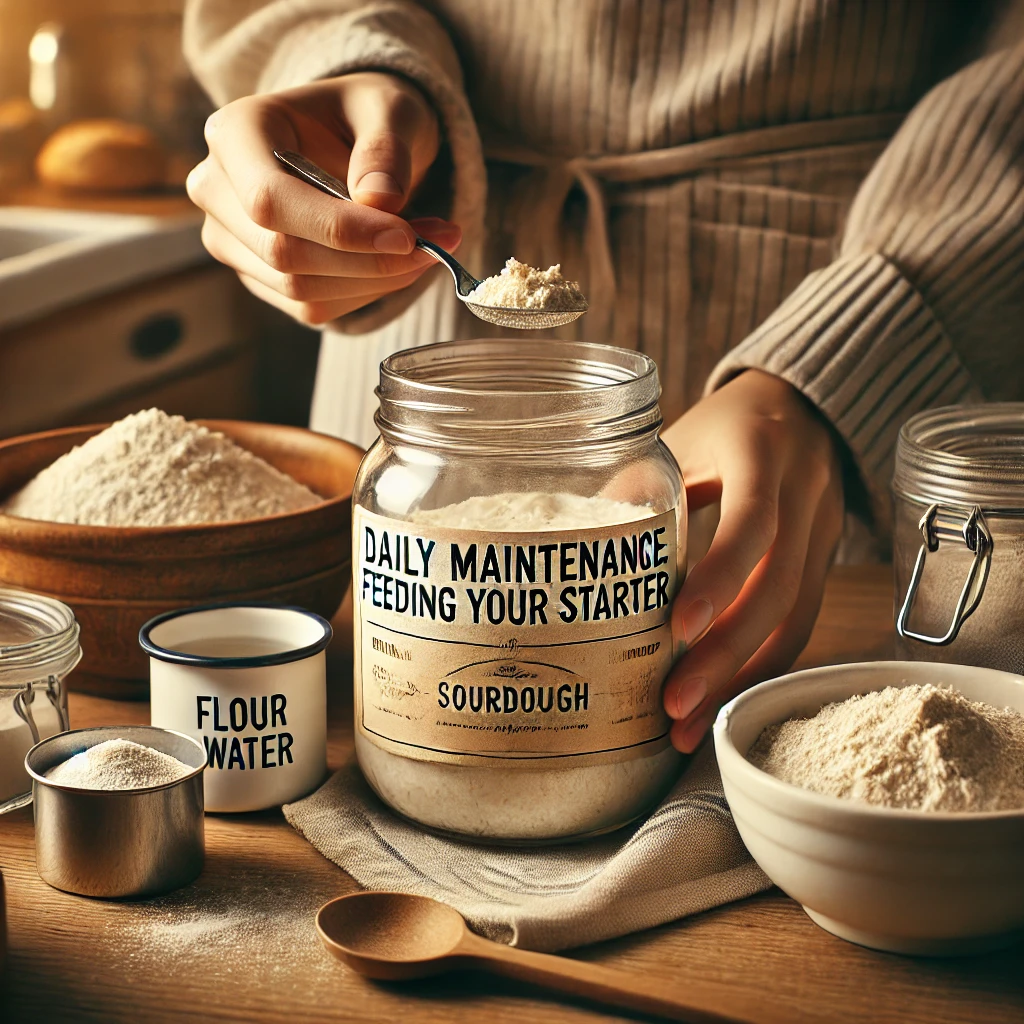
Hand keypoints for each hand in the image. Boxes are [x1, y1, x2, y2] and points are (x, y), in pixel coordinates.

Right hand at [186, 72, 460, 325]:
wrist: (354, 140)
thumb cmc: (366, 116)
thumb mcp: (388, 109)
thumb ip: (386, 148)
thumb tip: (379, 202)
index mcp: (234, 133)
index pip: (270, 199)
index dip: (339, 229)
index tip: (406, 237)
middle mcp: (217, 190)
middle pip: (284, 254)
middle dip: (368, 262)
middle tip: (437, 244)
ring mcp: (231, 241)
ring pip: (301, 290)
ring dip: (375, 281)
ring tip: (428, 248)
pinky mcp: (260, 278)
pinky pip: (313, 307)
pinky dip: (366, 293)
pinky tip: (396, 264)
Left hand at [661, 370, 844, 751]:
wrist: (800, 408)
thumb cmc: (725, 426)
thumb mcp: (680, 439)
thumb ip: (638, 488)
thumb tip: (580, 550)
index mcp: (764, 454)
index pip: (754, 521)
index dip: (721, 577)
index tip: (675, 628)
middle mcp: (805, 498)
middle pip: (779, 589)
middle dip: (725, 655)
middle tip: (674, 706)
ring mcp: (824, 536)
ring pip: (796, 622)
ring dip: (742, 678)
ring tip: (691, 727)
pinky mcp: (824, 567)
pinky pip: (800, 627)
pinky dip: (760, 668)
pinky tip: (722, 703)